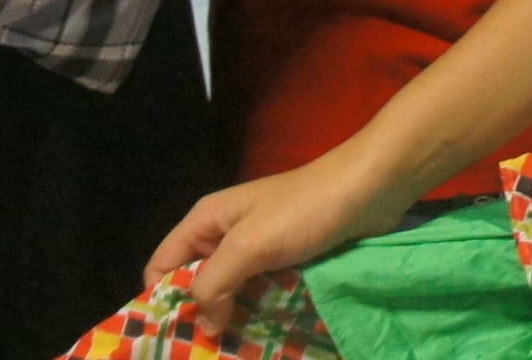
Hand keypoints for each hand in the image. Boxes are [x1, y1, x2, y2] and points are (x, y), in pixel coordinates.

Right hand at [145, 153, 415, 326]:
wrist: (368, 189)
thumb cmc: (304, 211)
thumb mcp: (249, 245)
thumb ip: (214, 284)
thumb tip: (204, 326)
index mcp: (206, 221)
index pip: (162, 265)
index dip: (162, 301)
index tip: (176, 339)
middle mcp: (226, 235)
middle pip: (196, 284)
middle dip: (200, 319)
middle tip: (211, 354)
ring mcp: (258, 249)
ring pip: (231, 294)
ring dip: (232, 321)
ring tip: (237, 352)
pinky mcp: (286, 261)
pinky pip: (262, 294)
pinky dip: (260, 314)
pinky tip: (265, 338)